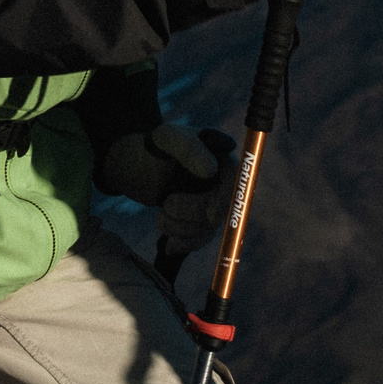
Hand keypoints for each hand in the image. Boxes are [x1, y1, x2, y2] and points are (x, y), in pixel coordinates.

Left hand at [96, 123, 236, 249]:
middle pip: (222, 209)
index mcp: (224, 160)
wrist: (143, 165)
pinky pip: (199, 240)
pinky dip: (183, 244)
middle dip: (192, 212)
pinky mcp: (201, 223)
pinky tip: (168, 246)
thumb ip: (189, 149)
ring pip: (206, 228)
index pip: (238, 183)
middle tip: (166, 204)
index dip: (228, 200)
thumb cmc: (159, 147)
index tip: (211, 213)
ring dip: (179, 226)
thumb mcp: (168, 138)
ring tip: (160, 214)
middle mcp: (224, 184)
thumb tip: (211, 170)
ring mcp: (214, 205)